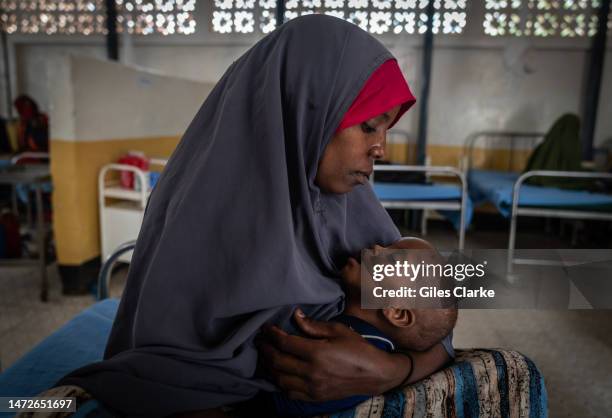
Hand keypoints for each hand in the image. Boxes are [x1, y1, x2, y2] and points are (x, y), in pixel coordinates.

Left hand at [256, 309, 409, 400]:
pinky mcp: (316, 397)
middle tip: (261, 342)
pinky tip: (279, 374)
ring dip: (270, 368)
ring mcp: (313, 387)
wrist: (375, 374)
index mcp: (317, 353)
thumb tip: (296, 316)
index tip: (267, 328)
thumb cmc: (358, 348)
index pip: (285, 344)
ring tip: (267, 357)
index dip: (272, 335)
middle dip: (266, 350)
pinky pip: (290, 392)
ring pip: (280, 380)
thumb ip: (314, 325)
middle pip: (278, 362)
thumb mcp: (338, 330)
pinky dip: (280, 383)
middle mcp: (312, 372)